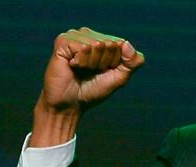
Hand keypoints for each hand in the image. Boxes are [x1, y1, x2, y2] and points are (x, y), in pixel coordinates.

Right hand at [30, 27, 145, 146]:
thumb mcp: (120, 77)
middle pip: (110, 44)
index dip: (116, 63)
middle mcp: (89, 35)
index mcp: (103, 40)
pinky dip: (81, 62)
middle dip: (104, 63)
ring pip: (97, 44)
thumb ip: (132, 62)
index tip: (104, 71)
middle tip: (90, 72)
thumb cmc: (93, 90)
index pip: (121, 44)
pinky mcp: (63, 41)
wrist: (70, 104)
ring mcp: (75, 36)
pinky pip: (83, 48)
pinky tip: (72, 66)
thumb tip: (126, 43)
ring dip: (92, 63)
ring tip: (81, 69)